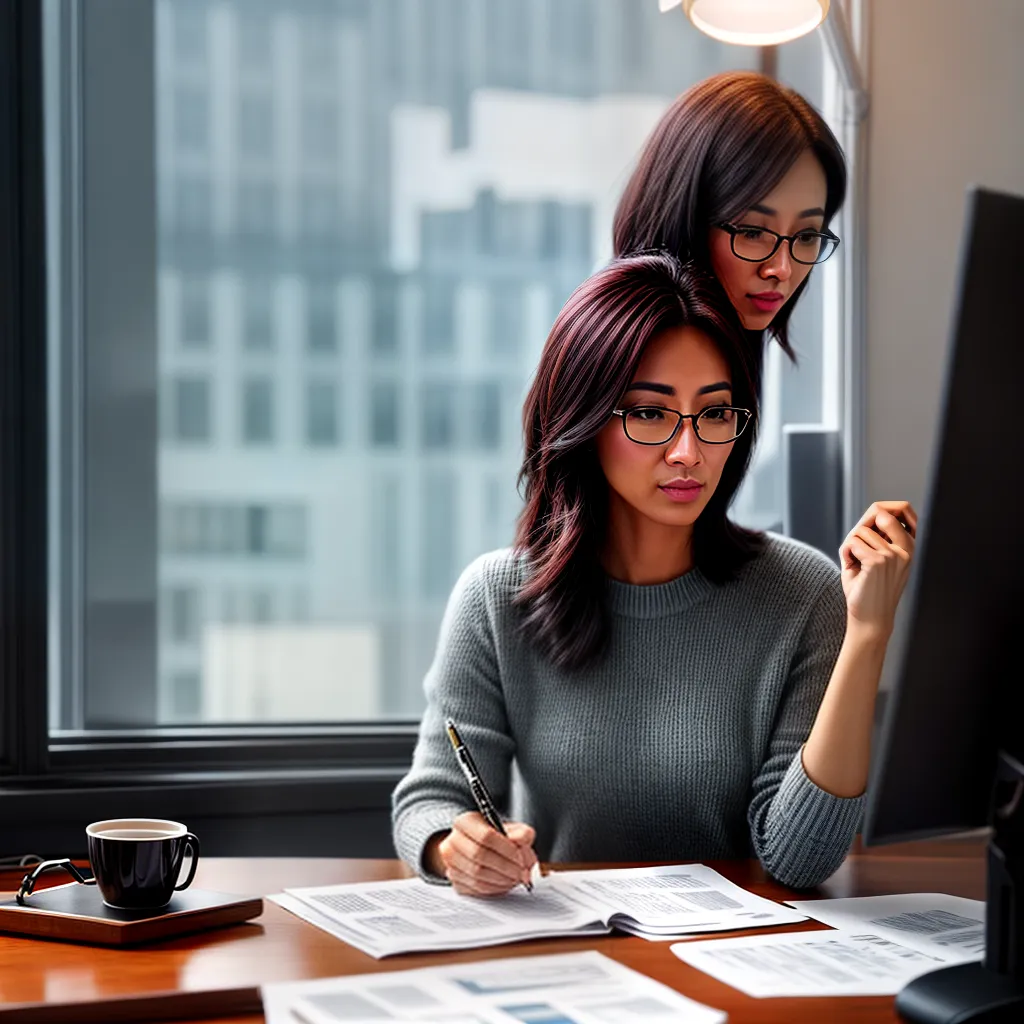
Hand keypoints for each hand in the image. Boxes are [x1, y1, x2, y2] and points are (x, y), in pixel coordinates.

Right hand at [425, 812, 537, 895]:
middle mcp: (453, 841)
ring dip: (501, 879)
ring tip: (515, 878)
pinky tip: (504, 883)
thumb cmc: (497, 840)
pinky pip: (475, 888)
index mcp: (465, 822)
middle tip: (521, 872)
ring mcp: (450, 863)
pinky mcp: (455, 881)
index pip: (485, 835)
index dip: (506, 850)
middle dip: (505, 867)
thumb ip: (522, 833)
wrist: (481, 850)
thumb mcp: (513, 830)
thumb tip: (520, 842)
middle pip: (479, 856)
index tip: (520, 858)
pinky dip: (494, 888)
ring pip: (477, 875)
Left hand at [838, 500, 916, 639]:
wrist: (870, 619)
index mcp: (910, 546)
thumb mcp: (878, 557)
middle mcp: (906, 548)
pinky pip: (852, 543)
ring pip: (859, 531)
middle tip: (858, 550)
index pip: (902, 508)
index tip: (870, 531)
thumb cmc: (870, 588)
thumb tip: (877, 511)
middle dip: (861, 527)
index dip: (879, 512)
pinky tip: (853, 569)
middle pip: (879, 511)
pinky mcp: (878, 561)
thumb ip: (878, 534)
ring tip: (858, 567)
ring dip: (851, 547)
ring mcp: (894, 554)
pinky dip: (846, 554)